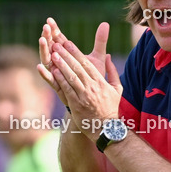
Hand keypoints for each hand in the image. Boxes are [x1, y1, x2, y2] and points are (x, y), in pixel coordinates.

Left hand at [48, 22, 123, 138]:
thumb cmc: (112, 109)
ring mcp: (84, 96)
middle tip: (57, 44)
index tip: (68, 43)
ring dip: (62, 65)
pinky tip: (54, 71)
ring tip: (53, 54)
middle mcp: (92, 87)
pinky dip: (61, 80)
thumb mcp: (117, 89)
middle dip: (66, 55)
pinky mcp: (77, 105)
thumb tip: (108, 57)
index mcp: (101, 82)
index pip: (87, 63)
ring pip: (71, 77)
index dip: (76, 52)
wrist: (108, 128)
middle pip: (77, 67)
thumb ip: (112, 72)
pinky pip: (67, 90)